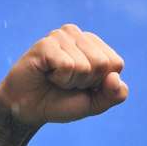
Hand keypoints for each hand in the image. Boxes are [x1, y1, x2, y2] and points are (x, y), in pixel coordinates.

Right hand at [0, 24, 127, 126]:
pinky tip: (47, 74)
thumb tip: (115, 77)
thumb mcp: (96, 103)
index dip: (101, 83)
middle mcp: (79, 36)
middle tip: (67, 82)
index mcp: (95, 46)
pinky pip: (67, 66)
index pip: (116, 64)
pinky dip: (59, 78)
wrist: (29, 109)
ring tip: (56, 78)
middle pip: (102, 64)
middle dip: (86, 82)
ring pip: (85, 66)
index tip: (83, 85)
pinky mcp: (46, 43)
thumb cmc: (62, 102)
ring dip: (70, 81)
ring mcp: (61, 36)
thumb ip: (115, 95)